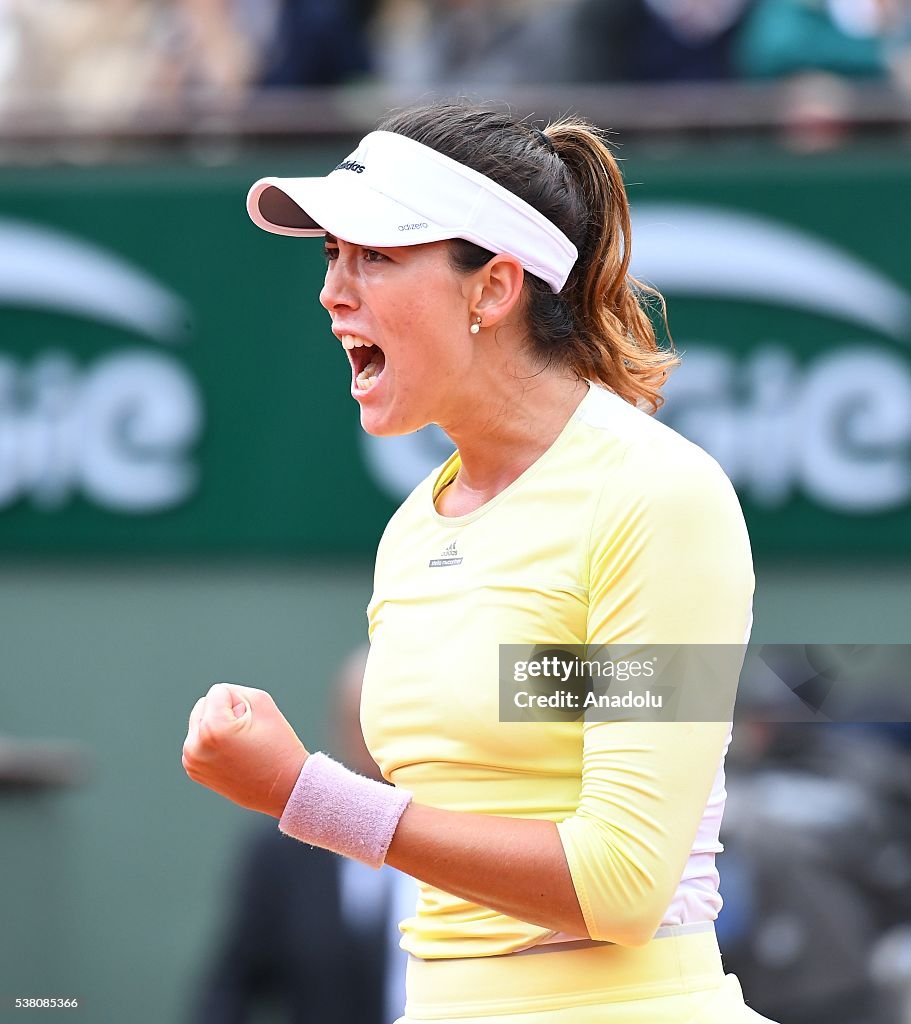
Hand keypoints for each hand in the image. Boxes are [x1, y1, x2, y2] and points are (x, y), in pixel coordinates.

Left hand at [182, 683, 307, 817]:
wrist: (285, 787)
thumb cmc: (277, 744)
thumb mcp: (262, 703)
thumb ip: (234, 692)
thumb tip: (212, 703)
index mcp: (212, 729)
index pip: (219, 691)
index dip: (241, 702)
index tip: (253, 725)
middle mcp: (195, 746)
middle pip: (204, 705)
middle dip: (225, 713)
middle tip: (247, 735)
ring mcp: (192, 761)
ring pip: (200, 722)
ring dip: (217, 726)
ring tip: (239, 745)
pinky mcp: (193, 770)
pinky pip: (198, 740)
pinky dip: (213, 742)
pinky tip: (232, 755)